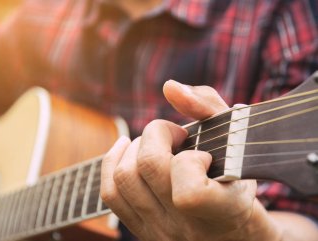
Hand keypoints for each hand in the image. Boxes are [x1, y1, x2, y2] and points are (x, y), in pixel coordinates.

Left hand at [100, 80, 280, 240]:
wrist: (232, 229)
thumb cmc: (237, 179)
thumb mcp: (238, 141)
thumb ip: (208, 107)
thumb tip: (169, 88)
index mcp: (222, 212)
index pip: (189, 193)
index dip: (190, 161)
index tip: (204, 155)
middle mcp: (186, 228)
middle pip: (147, 167)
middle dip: (158, 134)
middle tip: (176, 136)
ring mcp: (160, 232)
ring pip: (123, 178)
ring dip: (135, 147)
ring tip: (156, 144)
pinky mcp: (141, 230)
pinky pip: (110, 193)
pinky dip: (113, 161)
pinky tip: (127, 148)